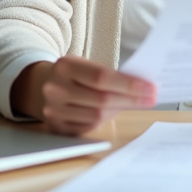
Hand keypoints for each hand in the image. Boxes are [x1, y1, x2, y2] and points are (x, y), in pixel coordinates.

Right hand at [11, 56, 156, 135]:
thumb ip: (109, 74)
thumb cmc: (73, 74)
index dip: (129, 84)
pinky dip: (106, 120)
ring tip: (135, 103)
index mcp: (65, 66)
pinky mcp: (56, 126)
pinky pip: (89, 126)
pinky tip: (115, 111)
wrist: (40, 85)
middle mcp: (55, 88)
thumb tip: (142, 86)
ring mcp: (53, 109)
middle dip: (131, 100)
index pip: (102, 77)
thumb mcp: (85, 64)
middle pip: (101, 99)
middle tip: (151, 98)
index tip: (150, 88)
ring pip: (97, 116)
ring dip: (120, 110)